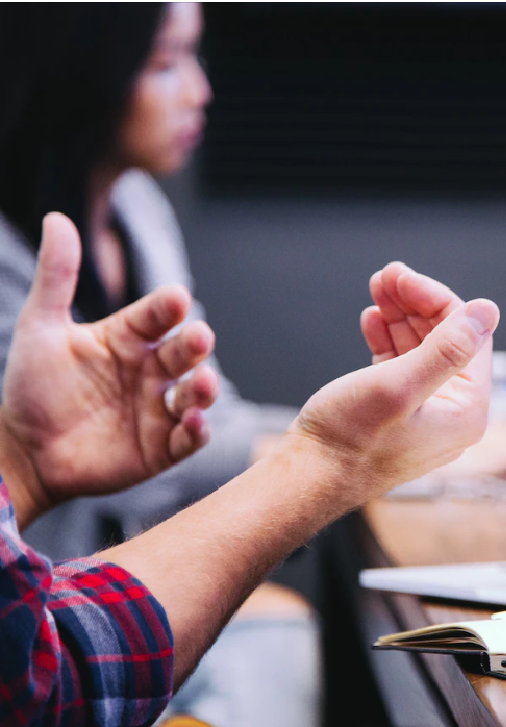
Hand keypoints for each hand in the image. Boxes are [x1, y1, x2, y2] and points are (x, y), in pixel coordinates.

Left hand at [0, 213, 218, 526]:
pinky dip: (197, 431)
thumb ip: (56, 277)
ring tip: (203, 383)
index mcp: (128, 339)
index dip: (168, 308)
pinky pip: (188, 439)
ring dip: (205, 389)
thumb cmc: (33, 388)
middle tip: (199, 338)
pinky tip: (194, 422)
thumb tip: (56, 218)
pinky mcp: (162, 448)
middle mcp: (150, 371)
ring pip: (195, 394)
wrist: (23, 451)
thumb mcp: (40, 328)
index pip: (157, 316)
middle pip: (184, 353)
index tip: (176, 298)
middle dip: (196, 345)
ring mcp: (159, 410)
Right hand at [361, 266, 505, 479]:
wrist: (308, 479)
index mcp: (466, 410)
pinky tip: (372, 321)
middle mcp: (452, 413)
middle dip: (416, 304)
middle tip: (386, 276)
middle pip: (445, 339)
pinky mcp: (398, 413)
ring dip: (400, 316)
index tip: (402, 277)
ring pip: (421, 349)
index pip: (468, 336)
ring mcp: (425, 413)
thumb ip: (446, 349)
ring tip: (377, 290)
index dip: (436, 299)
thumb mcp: (398, 386)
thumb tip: (487, 311)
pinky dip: (388, 340)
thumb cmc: (349, 441)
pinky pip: (402, 366)